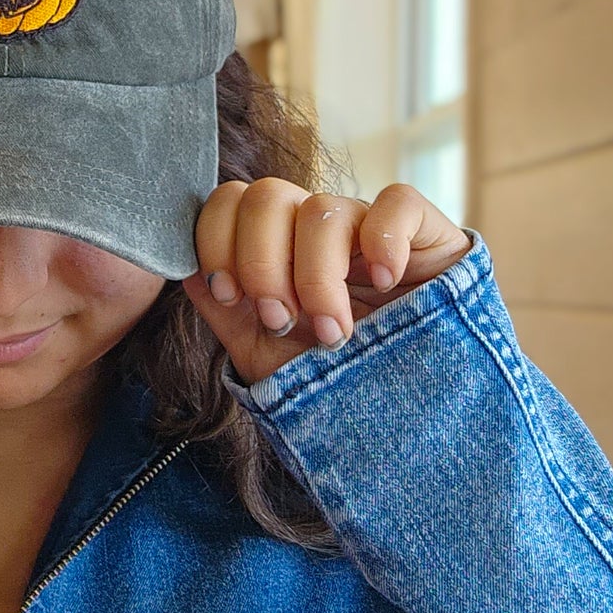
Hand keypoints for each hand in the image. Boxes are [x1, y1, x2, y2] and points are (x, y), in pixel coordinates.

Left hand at [183, 179, 473, 386]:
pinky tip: (384, 284)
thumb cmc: (333, 382)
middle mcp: (315, 227)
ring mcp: (368, 225)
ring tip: (333, 333)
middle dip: (262, 262)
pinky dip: (383, 239)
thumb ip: (224, 315)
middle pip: (267, 195)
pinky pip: (397, 202)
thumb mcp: (266, 357)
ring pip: (323, 208)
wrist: (411, 417)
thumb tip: (188, 273)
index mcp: (274, 244)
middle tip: (280, 319)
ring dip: (317, 276)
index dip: (218, 241)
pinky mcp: (424, 232)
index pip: (229, 202)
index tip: (230, 297)